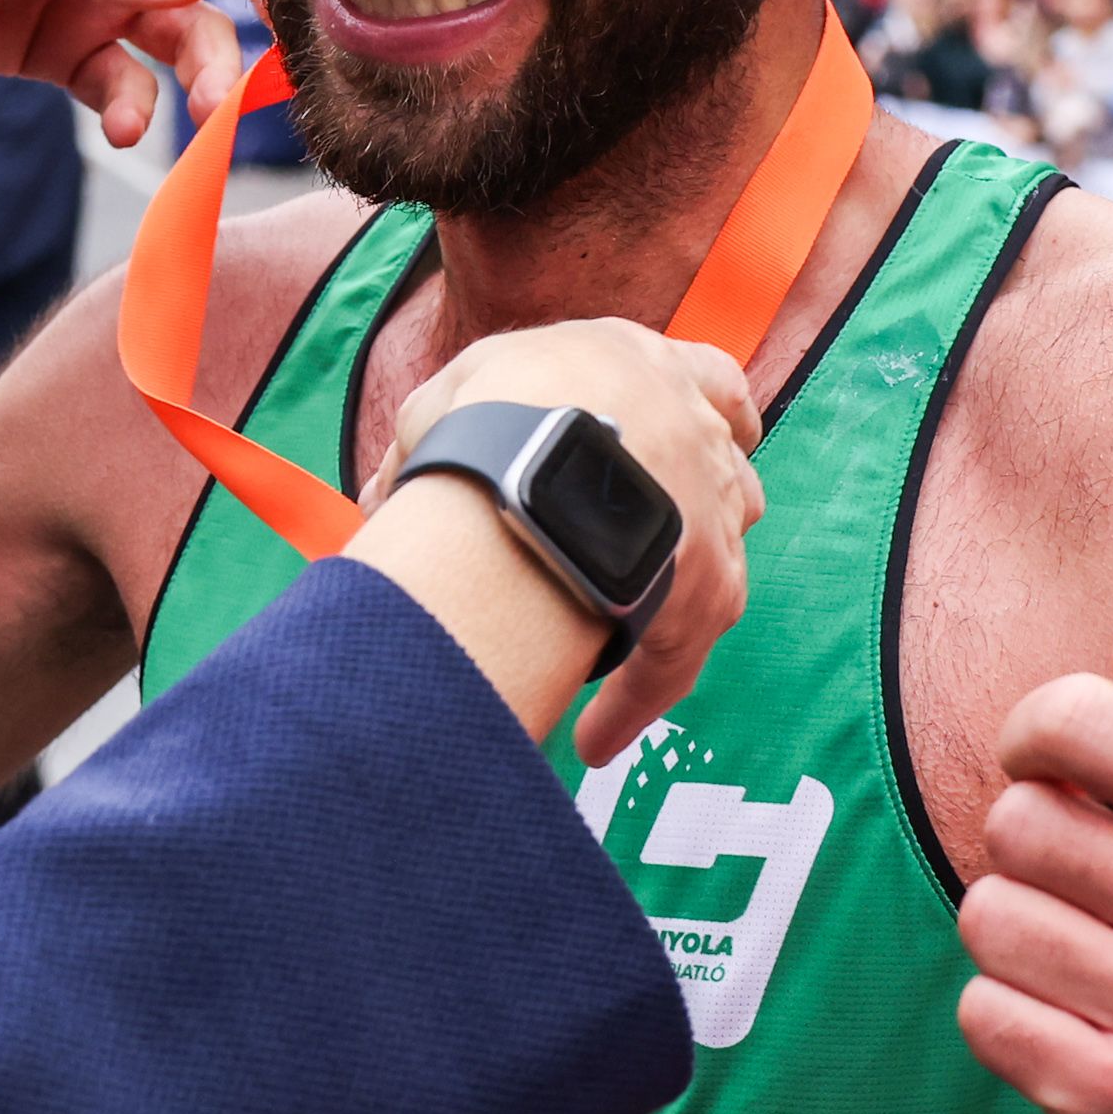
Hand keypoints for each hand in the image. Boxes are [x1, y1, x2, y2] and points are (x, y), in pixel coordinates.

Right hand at [355, 319, 763, 752]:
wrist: (548, 465)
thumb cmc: (499, 410)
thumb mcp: (452, 395)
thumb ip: (434, 432)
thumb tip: (388, 498)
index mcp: (649, 371)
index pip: (710, 380)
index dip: (708, 406)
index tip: (706, 424)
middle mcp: (700, 443)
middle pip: (725, 477)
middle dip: (691, 504)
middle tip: (628, 537)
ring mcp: (712, 521)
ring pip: (718, 562)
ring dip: (675, 595)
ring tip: (615, 632)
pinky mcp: (706, 596)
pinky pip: (672, 663)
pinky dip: (633, 701)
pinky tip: (594, 741)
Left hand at [955, 629, 1112, 1113]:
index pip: (1072, 720)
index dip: (1042, 732)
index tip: (1060, 762)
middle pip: (1015, 822)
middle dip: (1037, 838)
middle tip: (1093, 874)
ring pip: (987, 918)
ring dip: (1020, 925)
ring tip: (1090, 943)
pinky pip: (983, 1015)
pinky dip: (1013, 1010)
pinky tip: (1081, 1013)